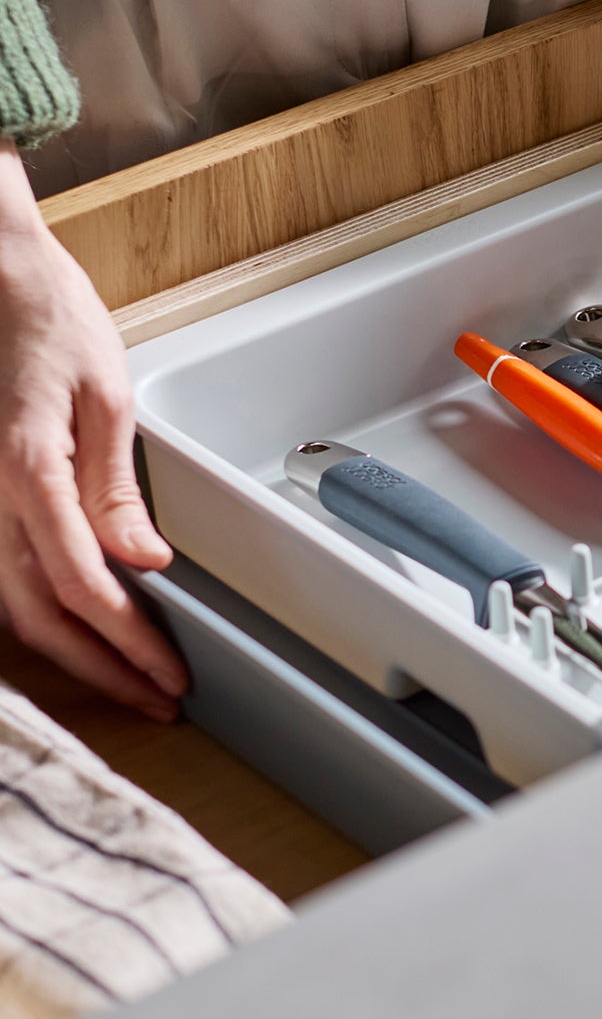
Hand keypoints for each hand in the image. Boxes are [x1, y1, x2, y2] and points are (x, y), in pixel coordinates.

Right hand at [0, 143, 184, 719]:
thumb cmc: (50, 321)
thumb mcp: (106, 394)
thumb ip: (115, 485)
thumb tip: (144, 559)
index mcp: (26, 470)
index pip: (80, 584)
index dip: (125, 640)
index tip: (167, 672)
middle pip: (39, 615)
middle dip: (103, 668)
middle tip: (158, 698)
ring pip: (12, 607)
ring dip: (72, 652)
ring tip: (127, 678)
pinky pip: (0, 575)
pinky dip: (40, 614)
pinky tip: (79, 631)